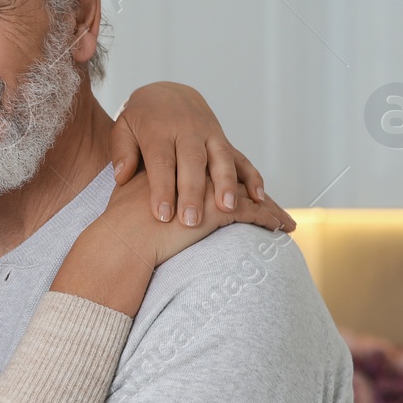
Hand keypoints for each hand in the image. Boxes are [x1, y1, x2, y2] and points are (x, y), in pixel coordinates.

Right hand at [52, 172, 291, 315]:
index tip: (243, 190)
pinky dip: (267, 219)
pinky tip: (280, 228)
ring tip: (284, 222)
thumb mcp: (127, 193)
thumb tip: (128, 179)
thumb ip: (134, 180)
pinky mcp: (217, 209)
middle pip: (232, 178)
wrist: (120, 239)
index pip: (209, 168)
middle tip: (271, 204)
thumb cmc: (118, 221)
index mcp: (176, 163)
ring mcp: (207, 188)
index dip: (228, 179)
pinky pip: (250, 212)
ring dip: (267, 207)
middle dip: (255, 192)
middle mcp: (195, 170)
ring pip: (246, 194)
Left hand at [110, 81, 269, 226]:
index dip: (162, 188)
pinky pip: (241, 158)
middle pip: (192, 162)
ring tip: (228, 209)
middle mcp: (187, 130)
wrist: (167, 92)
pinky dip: (252, 177)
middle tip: (191, 221)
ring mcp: (210, 133)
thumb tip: (122, 177)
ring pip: (221, 158)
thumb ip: (122, 151)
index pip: (162, 161)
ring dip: (226, 184)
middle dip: (193, 192)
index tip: (162, 215)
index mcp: (159, 130)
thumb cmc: (140, 120)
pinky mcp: (224, 139)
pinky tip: (258, 198)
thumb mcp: (123, 128)